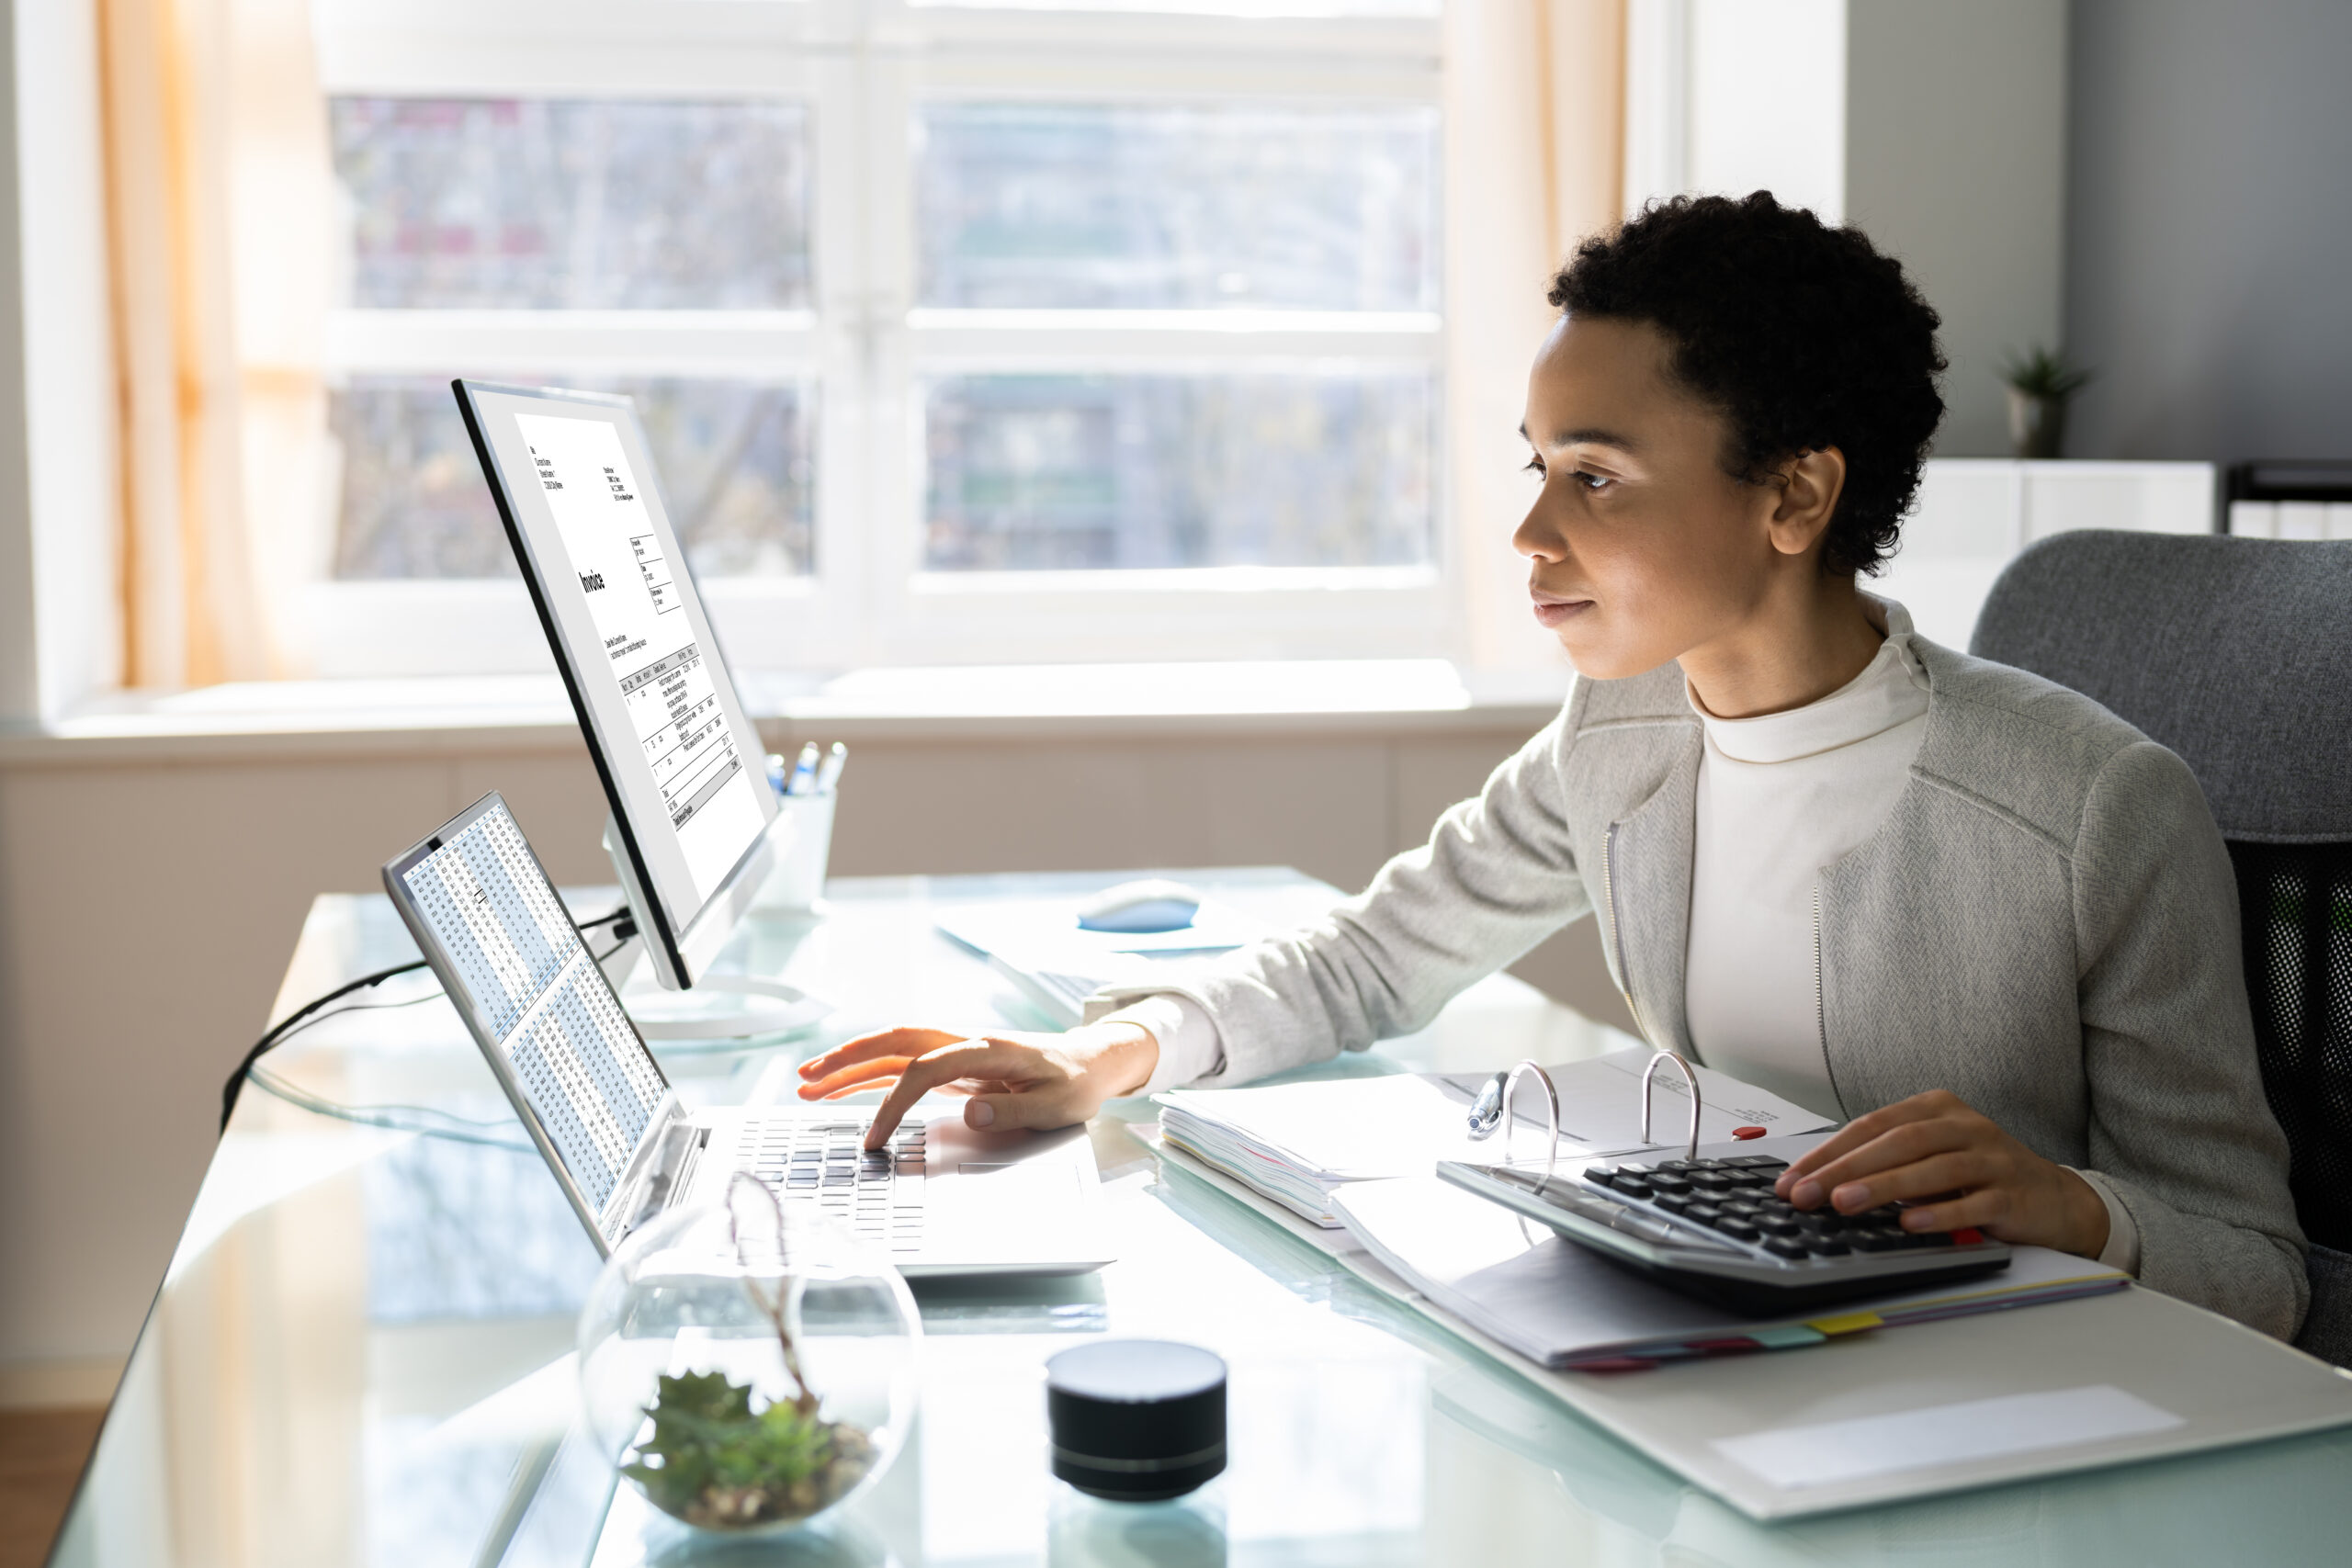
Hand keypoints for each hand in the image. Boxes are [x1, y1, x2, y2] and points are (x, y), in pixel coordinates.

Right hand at [794, 1022, 1159, 1149]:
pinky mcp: (954, 1064)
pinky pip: (904, 1064)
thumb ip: (1011, 1109)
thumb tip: (969, 1114)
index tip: (874, 1139)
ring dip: (850, 1063)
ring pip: (893, 1049)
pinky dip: (871, 1074)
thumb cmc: (1074, 1083)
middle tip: (807, 1080)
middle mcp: (965, 1042)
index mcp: (987, 1049)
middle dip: (848, 1059)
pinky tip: (844, 1087)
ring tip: (807, 1083)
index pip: (925, 1070)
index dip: (893, 1102)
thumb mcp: (1055, 1104)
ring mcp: (956, 1051)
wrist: (1091, 1061)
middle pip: (895, 1042)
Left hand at [1772, 1089, 2111, 1257]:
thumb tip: (1820, 1185)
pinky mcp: (2012, 1193)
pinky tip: (1909, 1223)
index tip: (1792, 1180)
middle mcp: (1963, 1126)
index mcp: (1936, 1108)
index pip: (1871, 1126)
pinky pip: (1972, 1202)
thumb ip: (1886, 1162)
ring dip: (1883, 1187)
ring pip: (1930, 1168)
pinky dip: (1939, 1212)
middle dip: (1844, 1170)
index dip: (1828, 1153)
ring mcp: (1991, 1157)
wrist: (2055, 1199)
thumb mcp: (1931, 1157)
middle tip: (1806, 1195)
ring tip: (1844, 1204)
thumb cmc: (1979, 1176)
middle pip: (1896, 1143)